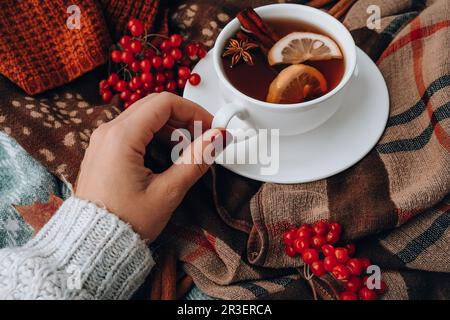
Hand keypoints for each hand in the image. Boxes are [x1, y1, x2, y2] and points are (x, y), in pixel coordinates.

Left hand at [76, 92, 228, 240]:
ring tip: (188, 152)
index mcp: (121, 137)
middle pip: (154, 106)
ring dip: (171, 129)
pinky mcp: (105, 150)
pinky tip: (168, 157)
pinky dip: (156, 137)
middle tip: (204, 138)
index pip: (164, 103)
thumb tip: (218, 138)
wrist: (94, 243)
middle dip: (184, 118)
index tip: (211, 127)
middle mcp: (108, 132)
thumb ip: (195, 160)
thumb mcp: (167, 192)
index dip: (194, 111)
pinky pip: (134, 131)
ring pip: (145, 117)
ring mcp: (104, 140)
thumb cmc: (125, 221)